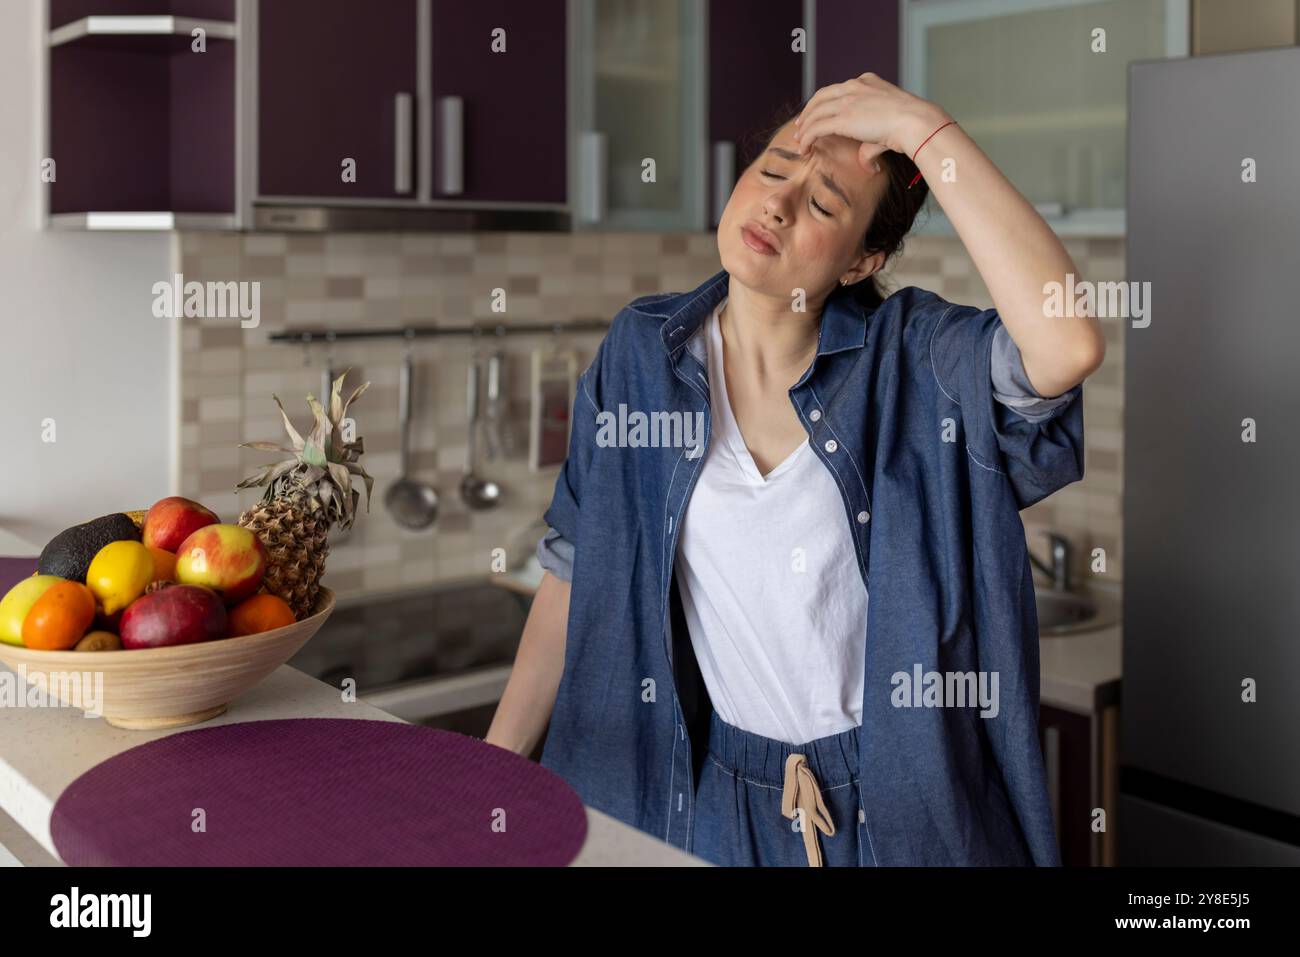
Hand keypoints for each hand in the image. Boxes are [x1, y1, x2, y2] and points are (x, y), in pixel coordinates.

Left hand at [793, 73, 951, 170]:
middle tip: (800, 126)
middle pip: (821, 97)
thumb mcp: (888, 128)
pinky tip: (804, 148)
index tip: (817, 115)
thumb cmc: (909, 126)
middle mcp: (854, 86)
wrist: (915, 122)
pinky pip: (816, 128)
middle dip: (808, 112)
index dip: (823, 103)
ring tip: (799, 140)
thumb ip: (871, 145)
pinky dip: (807, 138)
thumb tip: (869, 165)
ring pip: (815, 112)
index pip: (837, 90)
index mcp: (867, 82)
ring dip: (804, 127)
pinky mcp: (842, 118)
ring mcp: (847, 100)